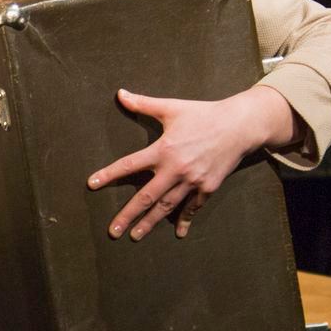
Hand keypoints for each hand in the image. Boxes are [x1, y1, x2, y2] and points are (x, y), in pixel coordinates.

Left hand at [86, 85, 297, 240]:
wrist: (239, 126)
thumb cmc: (203, 114)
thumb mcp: (172, 108)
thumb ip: (143, 104)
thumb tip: (119, 94)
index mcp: (163, 149)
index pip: (129, 165)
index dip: (109, 175)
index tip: (91, 185)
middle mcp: (176, 169)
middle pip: (146, 196)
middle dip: (128, 215)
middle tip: (113, 231)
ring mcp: (192, 181)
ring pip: (166, 207)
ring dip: (149, 223)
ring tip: (135, 236)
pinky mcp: (208, 188)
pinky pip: (192, 208)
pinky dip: (185, 220)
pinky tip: (179, 233)